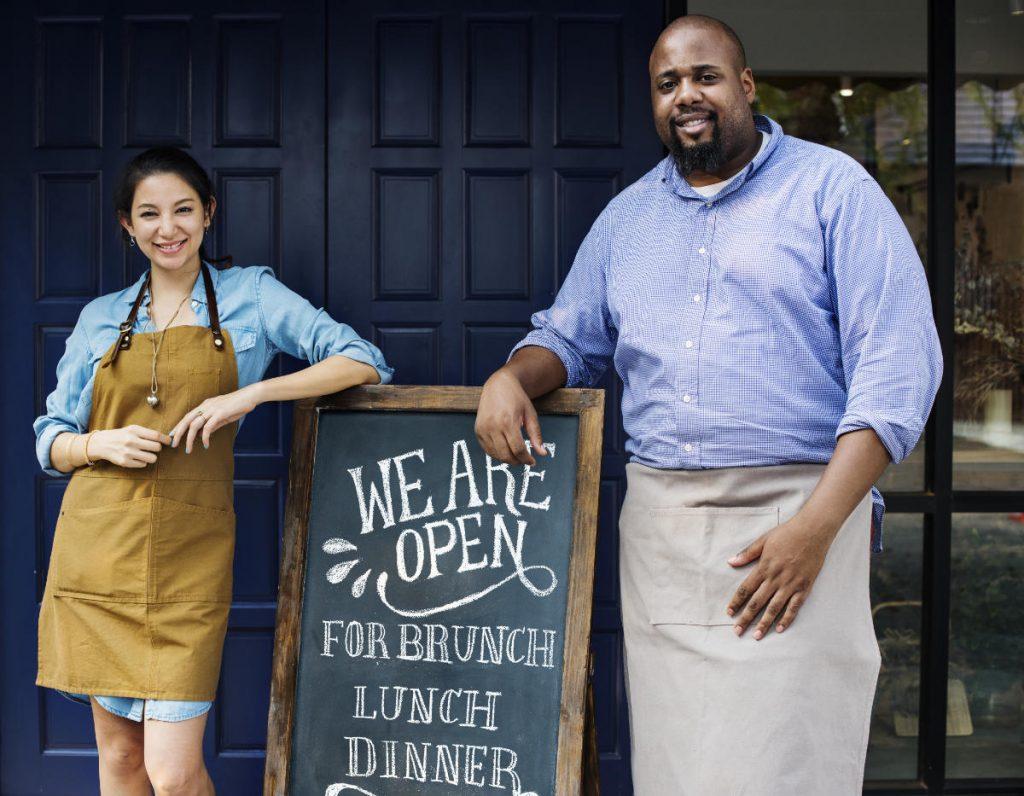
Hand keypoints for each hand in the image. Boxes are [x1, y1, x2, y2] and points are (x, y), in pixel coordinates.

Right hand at [91, 425, 171, 467]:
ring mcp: (128, 452)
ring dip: (152, 456)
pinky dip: (142, 462)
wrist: (101, 444)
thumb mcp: (132, 429)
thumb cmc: (121, 435)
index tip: (169, 442)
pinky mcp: (125, 462)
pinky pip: (143, 464)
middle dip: (158, 448)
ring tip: (146, 454)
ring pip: (152, 458)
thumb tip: (166, 439)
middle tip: (153, 448)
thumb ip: (147, 433)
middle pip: (156, 447)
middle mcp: (131, 441)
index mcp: (134, 431)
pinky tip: (136, 458)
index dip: (166, 439)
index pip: (156, 435)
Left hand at [169, 385, 259, 452]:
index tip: (173, 436)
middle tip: (173, 444)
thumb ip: (212, 424)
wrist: (250, 396)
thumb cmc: (238, 405)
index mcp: (205, 405)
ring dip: (189, 438)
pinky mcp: (220, 413)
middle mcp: (206, 406)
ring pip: (194, 425)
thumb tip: (201, 434)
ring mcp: (212, 409)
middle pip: (187, 420)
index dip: (179, 426)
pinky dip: (205, 437)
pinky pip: (208, 427)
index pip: (188, 416)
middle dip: (178, 433)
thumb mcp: (223, 416)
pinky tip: (206, 445)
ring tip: (188, 449)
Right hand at [474, 368, 547, 465]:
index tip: (532, 462)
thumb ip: (536, 435)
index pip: (518, 449)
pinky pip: (487, 449)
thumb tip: (542, 453)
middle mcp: (493, 426)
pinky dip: (497, 453)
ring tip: (516, 455)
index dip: (526, 459)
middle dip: (517, 461)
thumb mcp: (530, 414)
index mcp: (508, 421)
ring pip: (495, 454)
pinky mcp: (477, 430)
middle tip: (525, 460)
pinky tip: (505, 449)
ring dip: (507, 459)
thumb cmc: (516, 398)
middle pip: (505, 455)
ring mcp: (483, 429)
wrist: (498, 385)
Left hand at [725, 518, 835, 638]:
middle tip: (737, 631)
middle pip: (757, 602)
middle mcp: (776, 578)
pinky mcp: (804, 587)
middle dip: (746, 618)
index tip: (729, 612)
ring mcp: (791, 584)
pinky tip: (780, 629)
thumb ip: (747, 554)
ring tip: (756, 636)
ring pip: (774, 608)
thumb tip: (730, 562)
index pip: (746, 588)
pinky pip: (794, 607)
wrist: (813, 531)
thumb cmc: (787, 533)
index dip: (737, 602)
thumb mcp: (763, 540)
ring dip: (764, 623)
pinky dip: (787, 619)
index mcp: (764, 567)